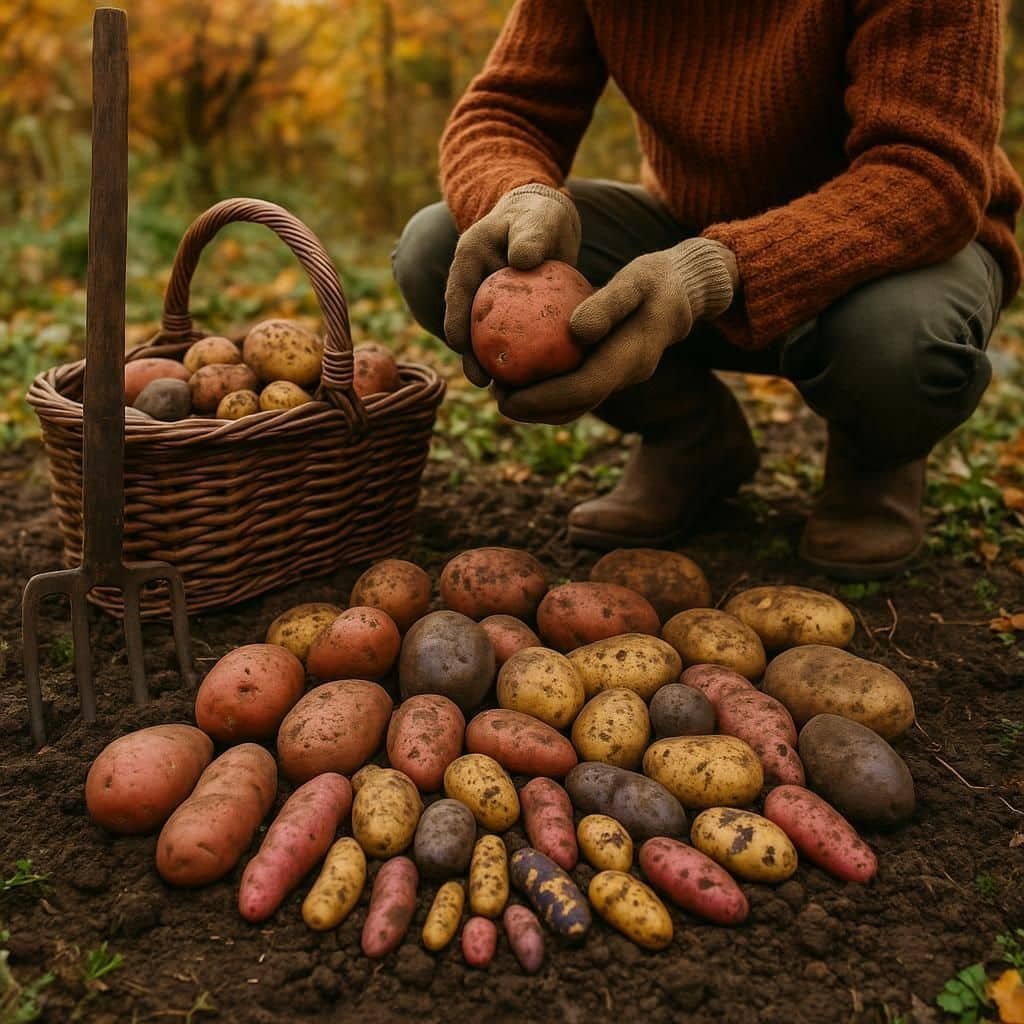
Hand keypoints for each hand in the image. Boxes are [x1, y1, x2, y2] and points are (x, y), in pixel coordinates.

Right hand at [443, 183, 581, 385]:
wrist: (549, 223)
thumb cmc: (540, 216)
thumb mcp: (537, 220)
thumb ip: (529, 236)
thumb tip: (522, 261)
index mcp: (469, 262)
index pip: (457, 294)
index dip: (455, 321)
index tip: (458, 344)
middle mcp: (476, 287)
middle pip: (468, 327)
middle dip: (470, 357)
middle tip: (480, 381)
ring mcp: (493, 306)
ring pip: (490, 341)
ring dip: (494, 367)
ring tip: (504, 392)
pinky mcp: (514, 319)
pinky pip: (515, 342)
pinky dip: (521, 360)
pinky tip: (533, 384)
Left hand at [496, 238, 738, 423]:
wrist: (684, 292)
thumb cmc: (657, 279)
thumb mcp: (637, 280)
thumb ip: (609, 304)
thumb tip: (575, 331)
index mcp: (630, 358)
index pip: (582, 389)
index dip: (544, 399)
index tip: (509, 397)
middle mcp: (624, 376)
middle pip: (575, 406)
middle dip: (535, 410)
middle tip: (497, 400)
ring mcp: (619, 378)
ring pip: (575, 404)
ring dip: (539, 407)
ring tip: (502, 393)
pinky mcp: (611, 372)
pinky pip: (577, 390)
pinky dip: (549, 391)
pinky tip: (521, 375)